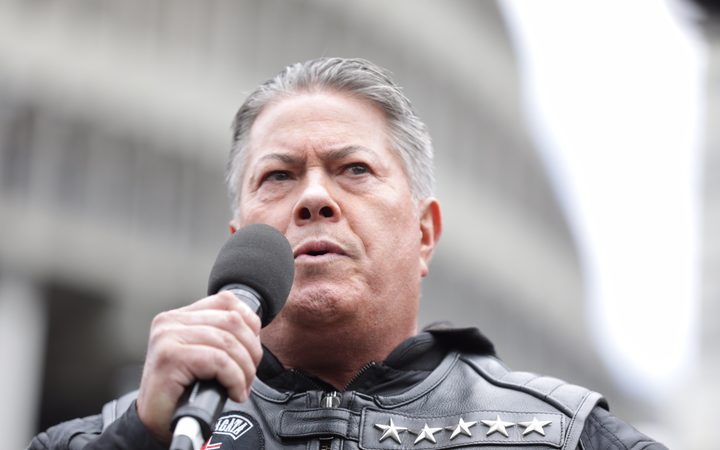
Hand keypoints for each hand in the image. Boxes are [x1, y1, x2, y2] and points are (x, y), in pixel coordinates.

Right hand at [136, 292, 262, 442]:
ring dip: (244, 369)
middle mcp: (171, 321)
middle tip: (249, 375)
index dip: (250, 323)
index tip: (252, 348)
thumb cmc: (181, 390)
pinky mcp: (170, 358)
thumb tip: (253, 332)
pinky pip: (218, 361)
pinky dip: (234, 379)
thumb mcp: (203, 354)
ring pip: (228, 342)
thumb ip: (220, 336)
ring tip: (241, 387)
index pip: (227, 301)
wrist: (155, 421)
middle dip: (251, 350)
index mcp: (179, 316)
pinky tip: (233, 393)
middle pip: (232, 322)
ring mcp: (168, 338)